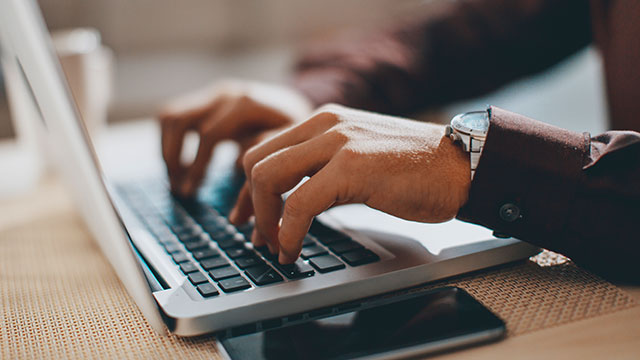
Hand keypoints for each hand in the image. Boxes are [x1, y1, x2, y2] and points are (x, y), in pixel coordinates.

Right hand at [158, 79, 311, 195]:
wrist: (304, 108)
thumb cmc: (300, 135)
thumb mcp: (290, 153)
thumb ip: (263, 175)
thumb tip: (237, 215)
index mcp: (247, 104)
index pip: (209, 135)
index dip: (197, 168)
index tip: (190, 194)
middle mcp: (227, 94)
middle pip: (179, 120)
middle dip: (174, 158)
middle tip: (179, 190)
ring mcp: (215, 93)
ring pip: (170, 115)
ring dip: (167, 149)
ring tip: (177, 180)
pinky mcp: (208, 99)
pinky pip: (174, 116)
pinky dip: (171, 141)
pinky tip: (184, 167)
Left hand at [229, 104, 470, 263]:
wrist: (461, 166)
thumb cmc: (415, 170)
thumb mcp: (359, 158)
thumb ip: (324, 168)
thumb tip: (292, 201)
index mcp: (324, 121)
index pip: (264, 149)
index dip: (247, 188)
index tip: (245, 216)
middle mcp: (325, 124)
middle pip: (255, 160)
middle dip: (248, 204)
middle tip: (256, 236)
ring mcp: (337, 142)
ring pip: (268, 177)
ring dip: (263, 219)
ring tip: (273, 246)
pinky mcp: (351, 167)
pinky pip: (299, 203)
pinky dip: (288, 232)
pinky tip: (292, 250)